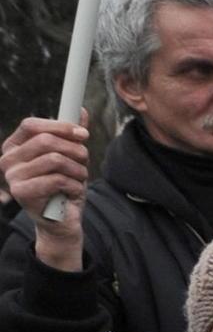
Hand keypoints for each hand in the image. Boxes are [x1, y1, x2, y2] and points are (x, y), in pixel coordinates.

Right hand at [4, 115, 90, 270]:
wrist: (62, 221)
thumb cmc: (63, 187)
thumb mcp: (70, 157)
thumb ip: (72, 135)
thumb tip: (80, 110)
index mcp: (15, 146)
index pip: (32, 125)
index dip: (60, 126)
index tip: (83, 134)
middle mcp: (8, 159)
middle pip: (46, 141)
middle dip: (74, 150)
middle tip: (85, 162)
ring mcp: (12, 176)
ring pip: (54, 159)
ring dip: (77, 169)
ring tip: (79, 178)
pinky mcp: (22, 192)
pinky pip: (57, 179)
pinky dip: (75, 186)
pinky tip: (73, 192)